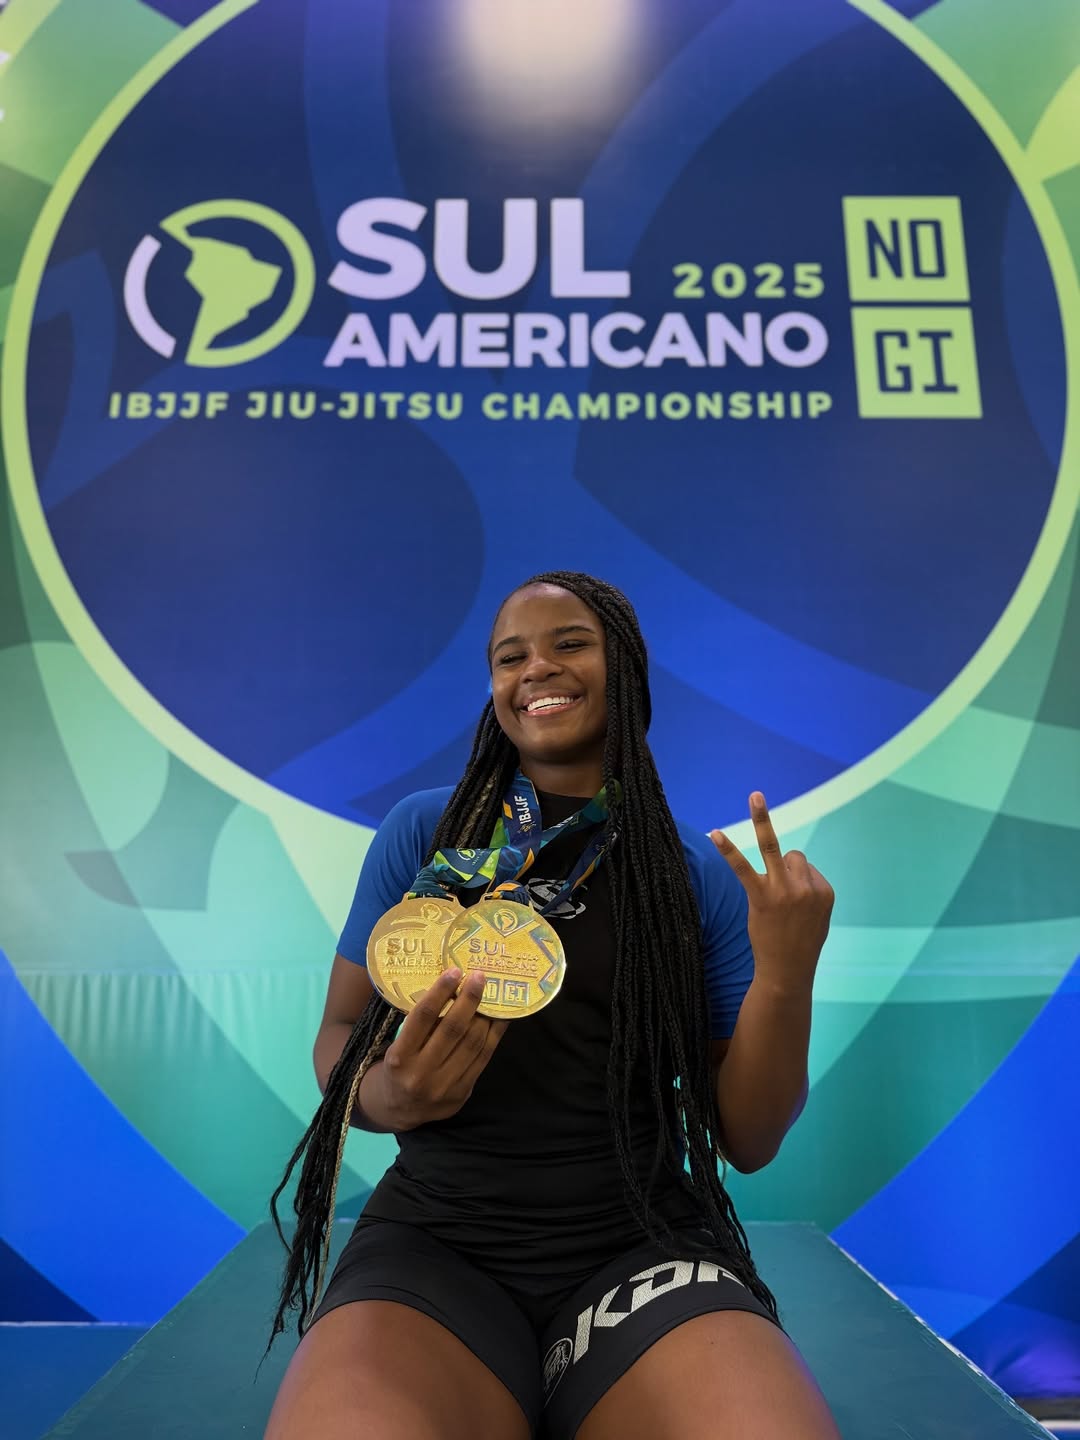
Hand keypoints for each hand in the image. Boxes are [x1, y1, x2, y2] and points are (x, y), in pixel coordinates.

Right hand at [370, 967, 507, 1129]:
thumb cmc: (399, 1066)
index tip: (454, 971)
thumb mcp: (398, 1045)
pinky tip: (499, 1018)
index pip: (423, 1017)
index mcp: (399, 1057)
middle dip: (469, 1000)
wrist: (398, 1109)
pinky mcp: (462, 1094)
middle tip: (479, 976)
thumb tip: (453, 987)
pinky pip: (483, 1058)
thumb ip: (422, 1024)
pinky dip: (493, 1035)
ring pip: (473, 1043)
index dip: (440, 991)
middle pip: (453, 1029)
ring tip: (493, 994)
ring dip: (485, 1015)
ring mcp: (444, 1087)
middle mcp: (421, 1074)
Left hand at [710, 791, 833, 991]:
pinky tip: (714, 834)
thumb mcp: (818, 916)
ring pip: (774, 848)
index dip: (796, 882)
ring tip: (756, 795)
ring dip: (764, 823)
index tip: (794, 907)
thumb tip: (796, 865)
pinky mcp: (761, 897)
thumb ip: (811, 891)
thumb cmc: (801, 944)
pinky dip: (728, 849)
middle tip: (781, 901)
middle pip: (793, 855)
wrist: (787, 972)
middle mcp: (807, 888)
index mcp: (826, 890)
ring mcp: (784, 891)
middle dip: (783, 869)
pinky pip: (742, 866)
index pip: (806, 866)